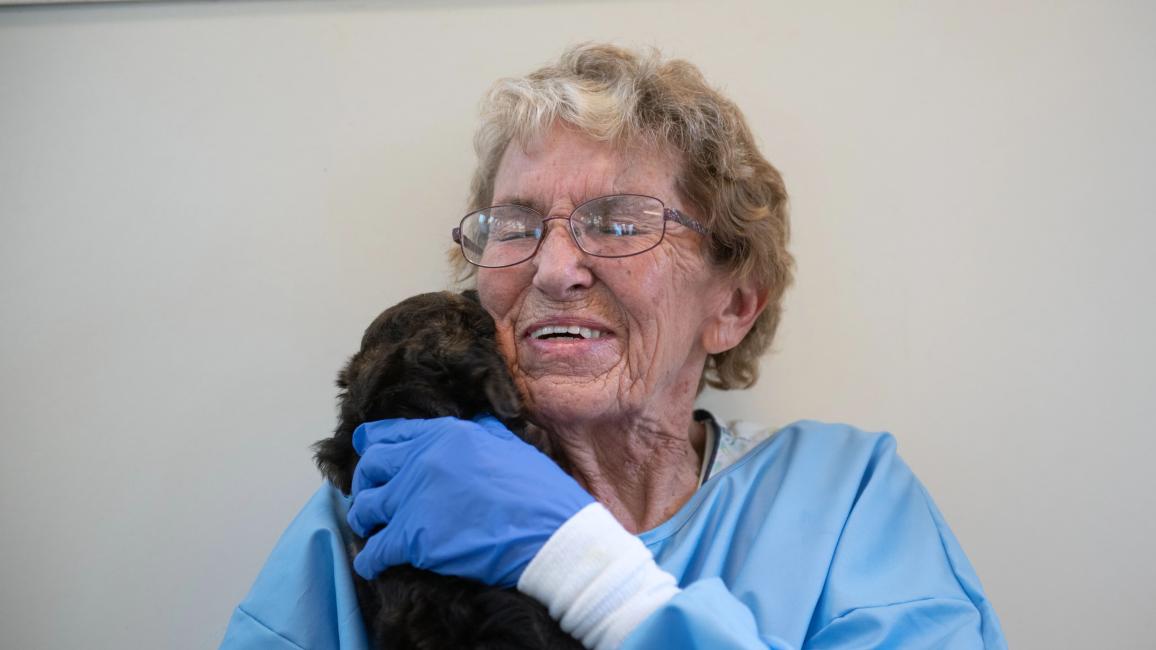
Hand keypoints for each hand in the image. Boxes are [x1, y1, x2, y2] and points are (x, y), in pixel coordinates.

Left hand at [346, 416, 594, 587]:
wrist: (553, 536)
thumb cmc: (541, 494)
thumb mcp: (512, 446)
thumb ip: (485, 430)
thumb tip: (475, 419)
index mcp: (446, 435)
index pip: (388, 434)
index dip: (372, 447)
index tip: (367, 457)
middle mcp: (423, 460)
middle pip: (370, 467)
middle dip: (364, 484)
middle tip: (371, 498)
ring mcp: (415, 498)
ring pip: (365, 508)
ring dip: (364, 520)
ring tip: (371, 530)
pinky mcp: (414, 538)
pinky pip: (374, 550)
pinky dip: (369, 559)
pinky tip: (373, 564)